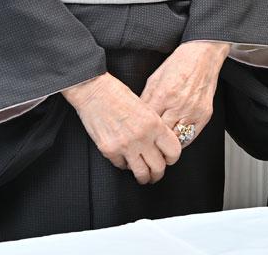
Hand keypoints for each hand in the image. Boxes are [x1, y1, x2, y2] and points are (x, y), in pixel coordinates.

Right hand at [63, 72, 181, 183]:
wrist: (95, 91)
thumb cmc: (118, 94)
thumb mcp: (145, 106)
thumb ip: (154, 126)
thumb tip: (160, 144)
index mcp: (154, 123)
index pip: (173, 150)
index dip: (172, 158)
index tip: (169, 160)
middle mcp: (142, 136)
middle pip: (158, 167)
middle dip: (158, 173)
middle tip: (156, 173)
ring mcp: (125, 145)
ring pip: (141, 174)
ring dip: (144, 177)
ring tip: (143, 176)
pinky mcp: (110, 151)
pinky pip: (122, 167)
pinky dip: (125, 165)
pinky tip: (125, 160)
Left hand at [139, 40, 229, 141]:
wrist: (203, 55)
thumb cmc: (179, 64)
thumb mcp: (155, 78)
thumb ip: (146, 98)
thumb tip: (136, 116)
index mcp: (163, 94)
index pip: (147, 123)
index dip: (141, 131)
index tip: (137, 136)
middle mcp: (179, 105)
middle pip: (161, 135)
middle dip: (152, 140)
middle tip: (146, 145)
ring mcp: (193, 111)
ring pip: (175, 140)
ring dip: (167, 143)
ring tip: (159, 145)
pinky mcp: (204, 115)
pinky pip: (190, 137)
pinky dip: (181, 141)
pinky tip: (174, 138)